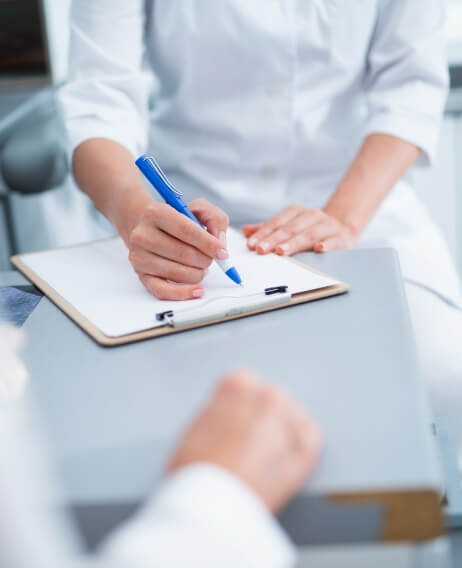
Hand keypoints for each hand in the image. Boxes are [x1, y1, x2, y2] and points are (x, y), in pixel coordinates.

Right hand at [128, 198, 228, 299]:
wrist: (149, 228)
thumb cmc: (176, 220)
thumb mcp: (198, 208)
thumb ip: (215, 219)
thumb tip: (219, 243)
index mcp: (155, 212)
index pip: (187, 231)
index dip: (209, 244)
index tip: (222, 253)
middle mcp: (142, 235)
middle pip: (184, 254)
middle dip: (205, 259)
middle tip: (210, 258)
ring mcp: (140, 257)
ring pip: (178, 273)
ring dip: (198, 273)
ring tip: (200, 266)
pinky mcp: (141, 275)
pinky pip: (162, 291)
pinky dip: (183, 293)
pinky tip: (197, 290)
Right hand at [167, 370, 321, 512]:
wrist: (211, 508)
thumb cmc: (196, 473)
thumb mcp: (193, 429)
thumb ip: (216, 411)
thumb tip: (224, 413)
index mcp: (237, 386)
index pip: (243, 382)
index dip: (236, 404)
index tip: (234, 417)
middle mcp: (266, 397)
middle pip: (269, 397)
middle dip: (260, 415)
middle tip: (247, 440)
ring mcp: (289, 422)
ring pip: (292, 414)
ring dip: (282, 428)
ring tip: (264, 454)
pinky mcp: (305, 451)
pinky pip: (311, 437)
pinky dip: (302, 443)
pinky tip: (288, 456)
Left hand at [242, 205, 356, 255]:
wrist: (343, 227)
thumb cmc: (309, 229)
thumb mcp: (289, 225)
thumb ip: (268, 229)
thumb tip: (245, 231)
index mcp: (297, 212)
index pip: (277, 222)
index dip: (263, 233)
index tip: (251, 245)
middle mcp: (312, 216)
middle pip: (290, 228)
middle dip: (274, 239)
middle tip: (261, 250)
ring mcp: (327, 225)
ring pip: (309, 233)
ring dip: (295, 242)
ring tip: (282, 251)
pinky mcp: (341, 237)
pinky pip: (334, 241)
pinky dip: (327, 244)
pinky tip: (319, 249)